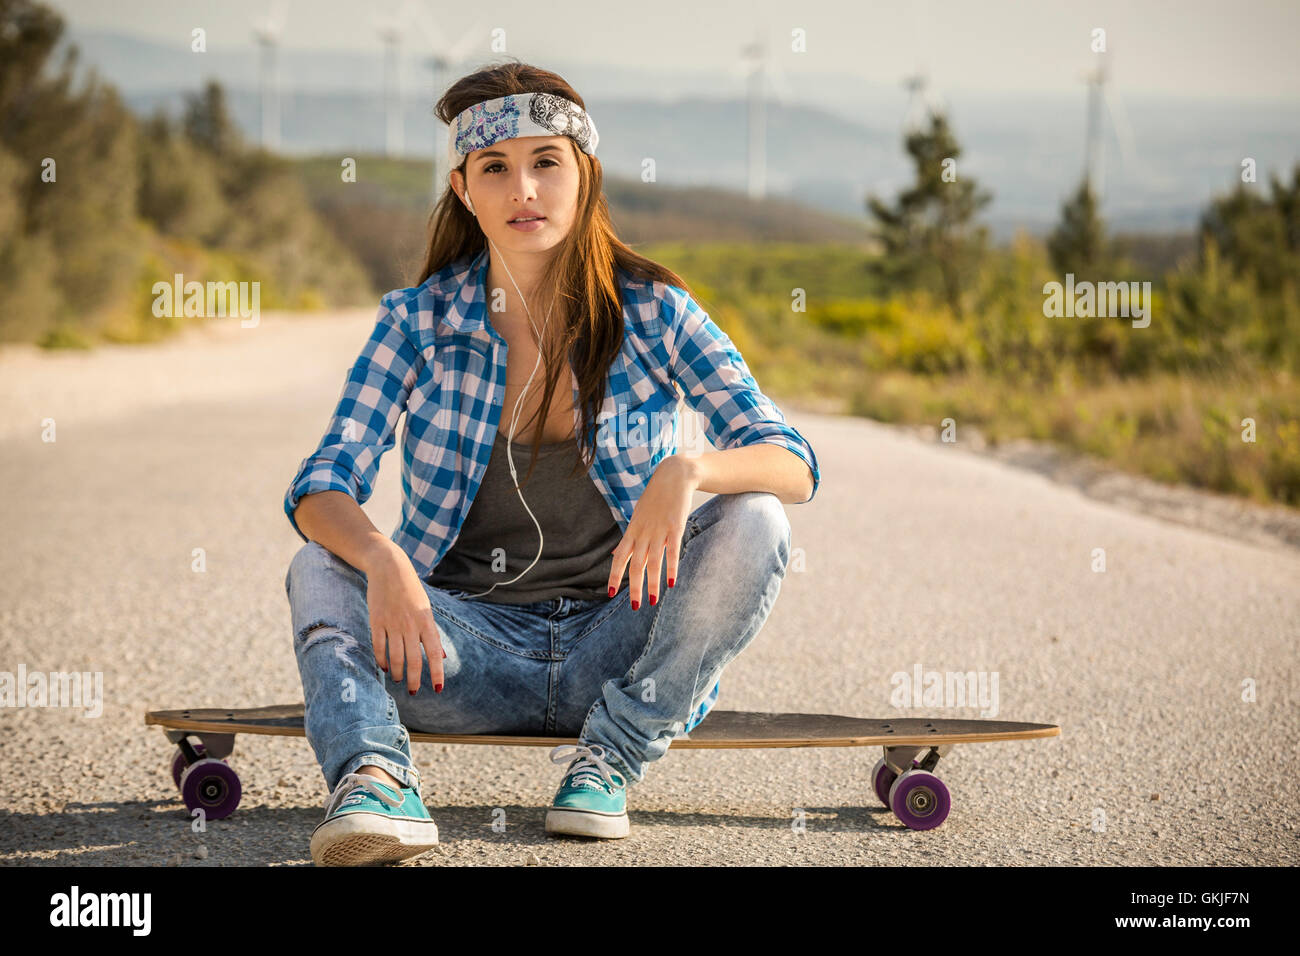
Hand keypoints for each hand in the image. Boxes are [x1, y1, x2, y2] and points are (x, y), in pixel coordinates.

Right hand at [363, 543, 446, 695]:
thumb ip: (433, 634)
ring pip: (396, 656)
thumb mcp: (427, 609)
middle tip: (413, 692)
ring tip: (399, 680)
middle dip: (414, 679)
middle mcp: (411, 624)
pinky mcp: (377, 621)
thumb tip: (443, 656)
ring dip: (398, 672)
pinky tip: (384, 668)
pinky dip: (381, 660)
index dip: (437, 673)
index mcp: (426, 621)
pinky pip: (379, 646)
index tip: (438, 689)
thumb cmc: (411, 590)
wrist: (389, 568)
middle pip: (414, 659)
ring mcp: (393, 623)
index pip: (435, 653)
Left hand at [607, 455, 698, 609]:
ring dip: (652, 583)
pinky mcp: (675, 527)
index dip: (614, 575)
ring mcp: (659, 530)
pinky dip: (672, 568)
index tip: (609, 593)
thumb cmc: (655, 498)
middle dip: (633, 587)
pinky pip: (672, 551)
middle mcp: (643, 533)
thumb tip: (615, 553)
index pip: (619, 557)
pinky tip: (672, 582)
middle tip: (634, 606)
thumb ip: (629, 538)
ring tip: (652, 601)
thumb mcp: (637, 517)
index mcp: (632, 531)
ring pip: (653, 562)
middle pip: (635, 564)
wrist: (674, 475)